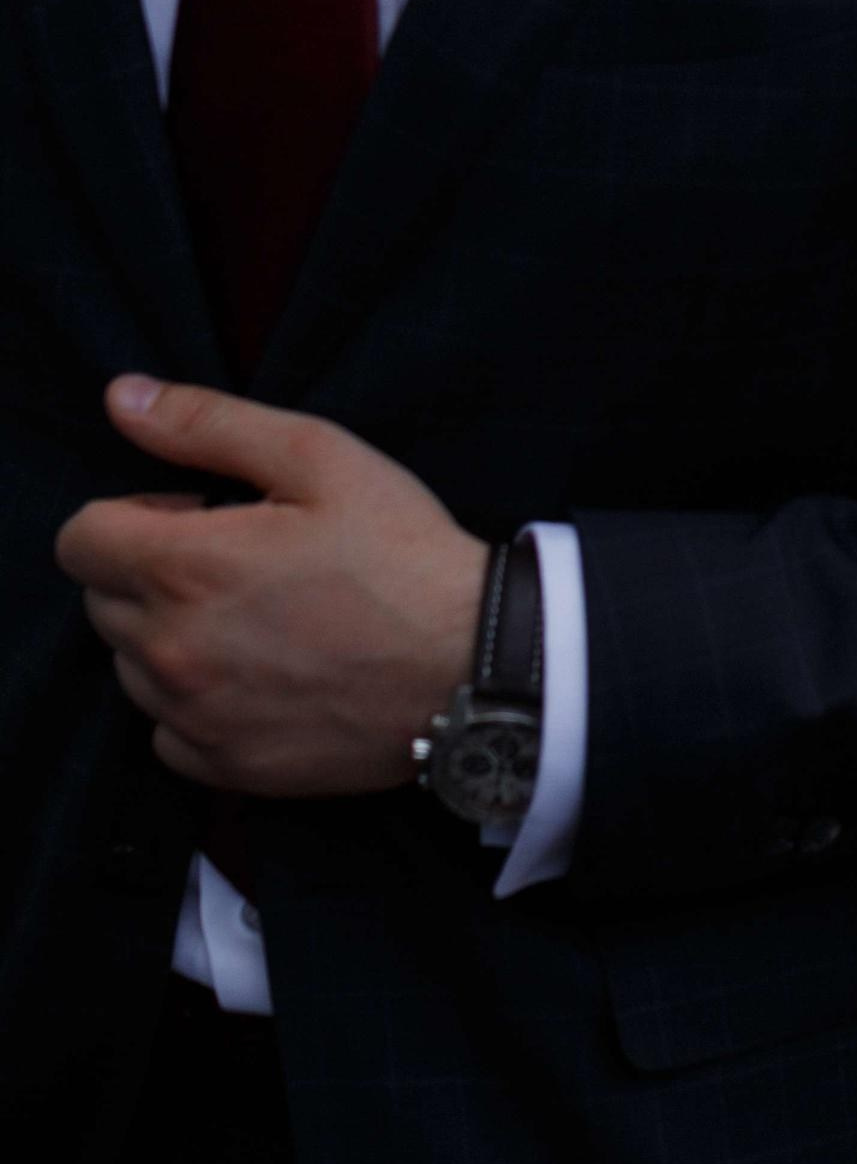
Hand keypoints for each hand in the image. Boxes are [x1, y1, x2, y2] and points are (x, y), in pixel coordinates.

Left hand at [56, 376, 487, 797]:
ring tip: (257, 617)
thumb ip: (208, 424)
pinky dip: (195, 700)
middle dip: (152, 570)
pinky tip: (262, 673)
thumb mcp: (318, 456)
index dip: (134, 514)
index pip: (79, 539)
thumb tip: (123, 397)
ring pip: (130, 666)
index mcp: (186, 567)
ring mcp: (193, 716)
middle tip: (241, 559)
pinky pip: (165, 729)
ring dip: (170, 635)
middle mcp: (171, 650)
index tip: (198, 514)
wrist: (469, 665)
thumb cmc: (400, 552)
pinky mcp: (223, 766)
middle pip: (101, 600)